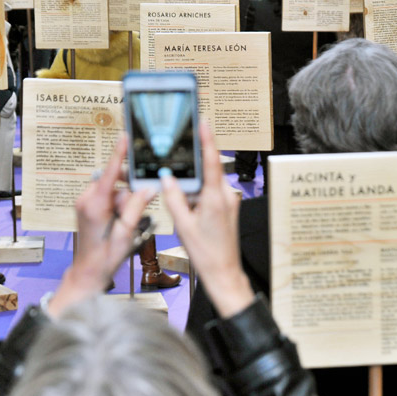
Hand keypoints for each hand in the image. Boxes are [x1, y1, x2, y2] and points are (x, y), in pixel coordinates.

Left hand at [47, 135, 156, 315]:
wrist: (88, 271)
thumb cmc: (105, 257)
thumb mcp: (126, 233)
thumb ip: (137, 208)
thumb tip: (148, 189)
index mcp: (95, 205)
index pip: (110, 173)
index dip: (118, 154)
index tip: (124, 137)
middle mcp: (87, 200)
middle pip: (114, 181)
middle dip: (127, 193)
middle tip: (130, 213)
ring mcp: (85, 202)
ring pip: (113, 189)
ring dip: (123, 201)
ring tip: (123, 222)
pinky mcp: (87, 206)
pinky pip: (108, 195)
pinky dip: (117, 203)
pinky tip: (119, 221)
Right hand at [162, 122, 252, 317]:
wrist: (224, 273)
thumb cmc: (206, 253)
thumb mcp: (183, 226)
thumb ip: (174, 199)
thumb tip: (167, 178)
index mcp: (215, 198)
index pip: (211, 161)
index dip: (207, 139)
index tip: (203, 122)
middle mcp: (225, 196)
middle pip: (208, 170)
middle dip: (193, 165)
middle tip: (181, 162)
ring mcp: (228, 202)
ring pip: (207, 184)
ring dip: (193, 187)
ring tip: (183, 203)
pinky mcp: (227, 209)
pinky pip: (210, 195)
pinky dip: (197, 196)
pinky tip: (189, 210)